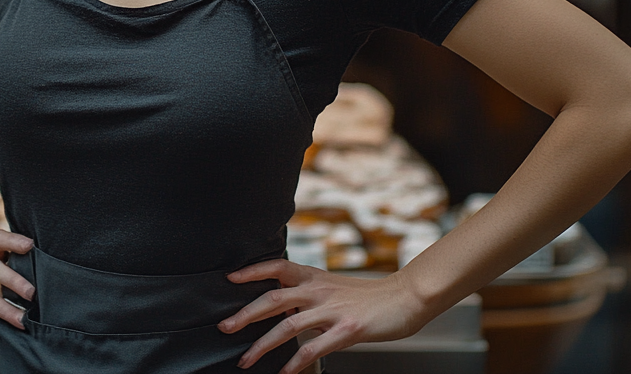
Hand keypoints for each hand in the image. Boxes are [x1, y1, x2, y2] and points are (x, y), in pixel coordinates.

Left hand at [219, 260, 428, 371]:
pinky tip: (284, 372)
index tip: (230, 278)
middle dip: (246, 314)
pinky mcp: (346, 331)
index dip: (252, 271)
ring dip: (262, 344)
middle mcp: (319, 291)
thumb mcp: (334, 288)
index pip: (276, 267)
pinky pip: (312, 348)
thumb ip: (308, 296)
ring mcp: (332, 311)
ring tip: (246, 359)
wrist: (405, 298)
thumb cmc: (370, 296)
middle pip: (273, 298)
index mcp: (314, 277)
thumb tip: (281, 308)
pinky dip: (295, 362)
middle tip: (225, 326)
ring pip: (287, 325)